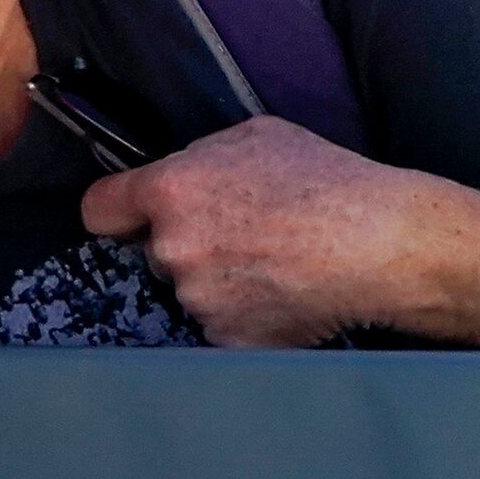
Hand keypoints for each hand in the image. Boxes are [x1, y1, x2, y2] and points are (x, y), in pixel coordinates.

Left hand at [79, 117, 459, 346]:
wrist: (380, 243)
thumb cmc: (326, 180)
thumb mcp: (255, 137)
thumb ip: (200, 159)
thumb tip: (179, 179)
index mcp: (170, 191)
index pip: (99, 209)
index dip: (117, 212)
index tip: (129, 217)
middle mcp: (174, 250)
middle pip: (156, 252)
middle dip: (187, 245)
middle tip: (243, 235)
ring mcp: (199, 301)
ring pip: (192, 291)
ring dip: (219, 282)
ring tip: (275, 264)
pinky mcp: (228, 341)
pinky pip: (222, 327)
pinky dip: (247, 316)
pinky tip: (285, 294)